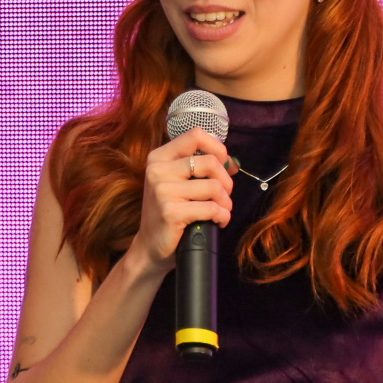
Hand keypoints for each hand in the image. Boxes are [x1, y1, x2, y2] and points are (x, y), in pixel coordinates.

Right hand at [131, 127, 232, 268]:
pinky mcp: (171, 212)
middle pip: (210, 162)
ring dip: (226, 203)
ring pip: (214, 187)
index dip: (218, 149)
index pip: (195, 135)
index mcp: (159, 157)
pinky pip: (212, 208)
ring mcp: (162, 190)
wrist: (150, 247)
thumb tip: (232, 163)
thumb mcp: (177, 183)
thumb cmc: (170, 213)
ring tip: (221, 212)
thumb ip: (199, 167)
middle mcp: (157, 170)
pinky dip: (223, 216)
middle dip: (226, 182)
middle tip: (224, 196)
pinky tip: (218, 221)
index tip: (225, 165)